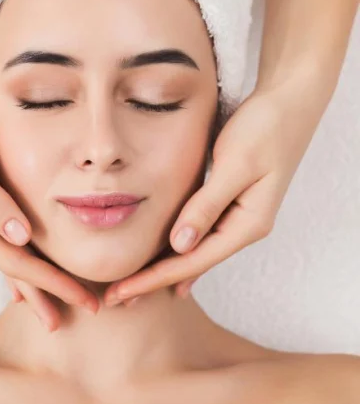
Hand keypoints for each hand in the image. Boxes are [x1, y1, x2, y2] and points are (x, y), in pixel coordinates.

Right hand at [0, 91, 99, 319]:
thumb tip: (20, 238)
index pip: (14, 261)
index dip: (51, 282)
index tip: (83, 298)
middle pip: (13, 270)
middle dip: (49, 293)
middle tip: (88, 311)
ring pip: (10, 260)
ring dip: (36, 284)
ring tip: (57, 312)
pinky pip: (5, 242)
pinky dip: (21, 262)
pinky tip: (25, 283)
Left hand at [101, 85, 321, 306]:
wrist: (290, 103)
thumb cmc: (265, 128)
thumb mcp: (235, 165)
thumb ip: (207, 205)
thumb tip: (180, 245)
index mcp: (248, 225)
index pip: (191, 262)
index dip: (153, 279)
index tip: (121, 292)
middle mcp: (243, 228)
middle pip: (189, 266)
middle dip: (151, 283)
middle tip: (113, 300)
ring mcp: (237, 219)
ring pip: (192, 254)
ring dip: (159, 271)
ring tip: (128, 288)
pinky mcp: (228, 205)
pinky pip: (197, 237)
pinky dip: (174, 252)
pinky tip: (162, 269)